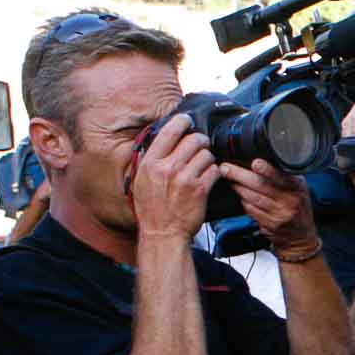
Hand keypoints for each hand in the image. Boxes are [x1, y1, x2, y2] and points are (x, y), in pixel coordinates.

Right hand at [130, 113, 215, 240]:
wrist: (162, 233)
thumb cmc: (151, 208)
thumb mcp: (140, 181)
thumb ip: (151, 160)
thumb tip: (162, 140)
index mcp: (150, 163)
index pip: (169, 131)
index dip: (181, 121)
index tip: (187, 121)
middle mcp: (167, 168)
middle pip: (193, 140)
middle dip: (200, 141)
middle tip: (201, 146)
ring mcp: (184, 178)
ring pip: (206, 154)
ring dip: (208, 158)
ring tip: (203, 166)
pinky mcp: (199, 189)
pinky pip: (214, 170)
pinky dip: (214, 172)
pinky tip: (209, 177)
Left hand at [218, 158, 316, 252]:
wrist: (301, 236)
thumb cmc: (298, 208)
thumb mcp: (299, 189)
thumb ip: (284, 177)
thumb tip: (260, 162)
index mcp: (297, 187)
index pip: (281, 177)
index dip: (267, 169)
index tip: (255, 163)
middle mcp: (289, 201)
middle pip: (261, 185)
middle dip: (240, 175)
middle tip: (226, 168)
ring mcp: (279, 214)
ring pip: (252, 198)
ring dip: (238, 188)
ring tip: (230, 180)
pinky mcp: (269, 224)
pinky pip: (251, 210)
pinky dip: (244, 202)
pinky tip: (242, 197)